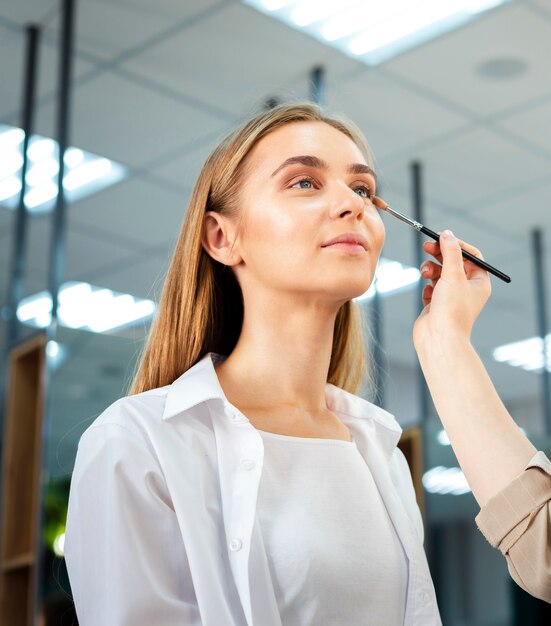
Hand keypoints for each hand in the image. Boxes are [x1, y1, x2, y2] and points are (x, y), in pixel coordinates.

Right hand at [413, 230, 491, 350]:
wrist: (438, 338)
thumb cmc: (451, 310)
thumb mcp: (453, 274)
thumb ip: (450, 252)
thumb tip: (447, 234)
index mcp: (479, 283)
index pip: (471, 256)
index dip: (457, 245)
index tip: (442, 237)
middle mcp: (467, 290)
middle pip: (454, 263)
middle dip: (440, 255)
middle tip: (426, 246)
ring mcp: (451, 297)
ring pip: (440, 274)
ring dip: (430, 270)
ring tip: (425, 274)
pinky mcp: (436, 304)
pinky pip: (431, 287)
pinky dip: (427, 287)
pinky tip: (427, 295)